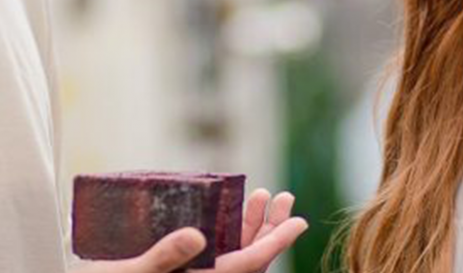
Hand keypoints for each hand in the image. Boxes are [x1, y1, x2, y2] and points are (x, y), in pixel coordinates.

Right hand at [73, 189, 308, 272]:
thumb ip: (163, 258)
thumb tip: (198, 237)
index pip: (246, 265)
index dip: (275, 243)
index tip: (299, 222)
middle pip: (245, 258)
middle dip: (267, 227)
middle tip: (284, 197)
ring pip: (229, 254)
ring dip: (247, 226)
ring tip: (262, 197)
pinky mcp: (174, 271)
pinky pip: (210, 255)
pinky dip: (222, 233)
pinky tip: (223, 213)